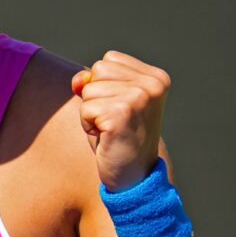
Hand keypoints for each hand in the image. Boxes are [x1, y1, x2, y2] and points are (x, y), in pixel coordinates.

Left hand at [71, 50, 171, 191]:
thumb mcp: (106, 101)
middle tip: (113, 121)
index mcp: (156, 77)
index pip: (108, 60)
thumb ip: (91, 81)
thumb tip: (79, 80)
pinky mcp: (122, 113)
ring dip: (91, 112)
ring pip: (89, 89)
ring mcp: (140, 97)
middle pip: (97, 70)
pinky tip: (106, 137)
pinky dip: (88, 125)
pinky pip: (85, 108)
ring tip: (110, 129)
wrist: (133, 176)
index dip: (103, 85)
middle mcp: (152, 84)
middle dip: (95, 97)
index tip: (120, 110)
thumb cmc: (118, 136)